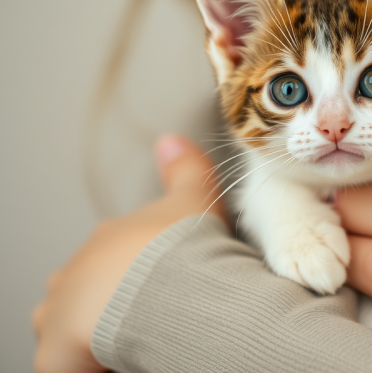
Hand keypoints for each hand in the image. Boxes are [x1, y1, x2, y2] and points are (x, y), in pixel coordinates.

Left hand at [32, 136, 223, 372]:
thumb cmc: (185, 244)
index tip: (161, 288)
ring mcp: (61, 313)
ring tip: (127, 344)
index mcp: (106, 240)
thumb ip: (185, 168)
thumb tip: (169, 139)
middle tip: (144, 320)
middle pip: (80, 292)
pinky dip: (87, 362)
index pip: (109, 259)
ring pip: (63, 327)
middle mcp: (75, 272)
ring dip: (89, 337)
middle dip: (104, 306)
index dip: (134, 276)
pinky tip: (118, 360)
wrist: (174, 283)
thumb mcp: (195, 197)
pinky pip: (65, 366)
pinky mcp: (59, 354)